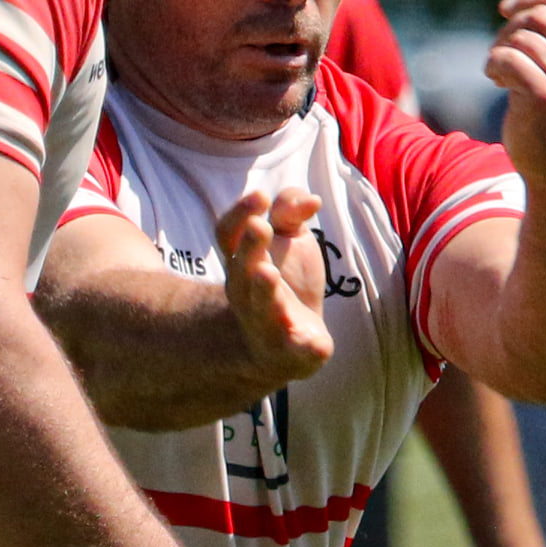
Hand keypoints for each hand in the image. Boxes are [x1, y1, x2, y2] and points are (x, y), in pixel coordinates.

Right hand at [216, 189, 332, 385]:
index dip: (239, 214)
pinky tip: (317, 344)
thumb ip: (293, 212)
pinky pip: (294, 351)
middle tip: (261, 227)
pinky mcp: (291, 351)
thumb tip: (312, 199)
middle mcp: (245, 292)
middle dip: (250, 248)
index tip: (260, 195)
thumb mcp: (291, 238)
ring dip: (263, 290)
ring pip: (260, 308)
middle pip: (240, 270)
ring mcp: (266, 323)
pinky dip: (305, 349)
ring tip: (268, 272)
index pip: (228, 234)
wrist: (294, 339)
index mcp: (242, 261)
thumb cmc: (289, 278)